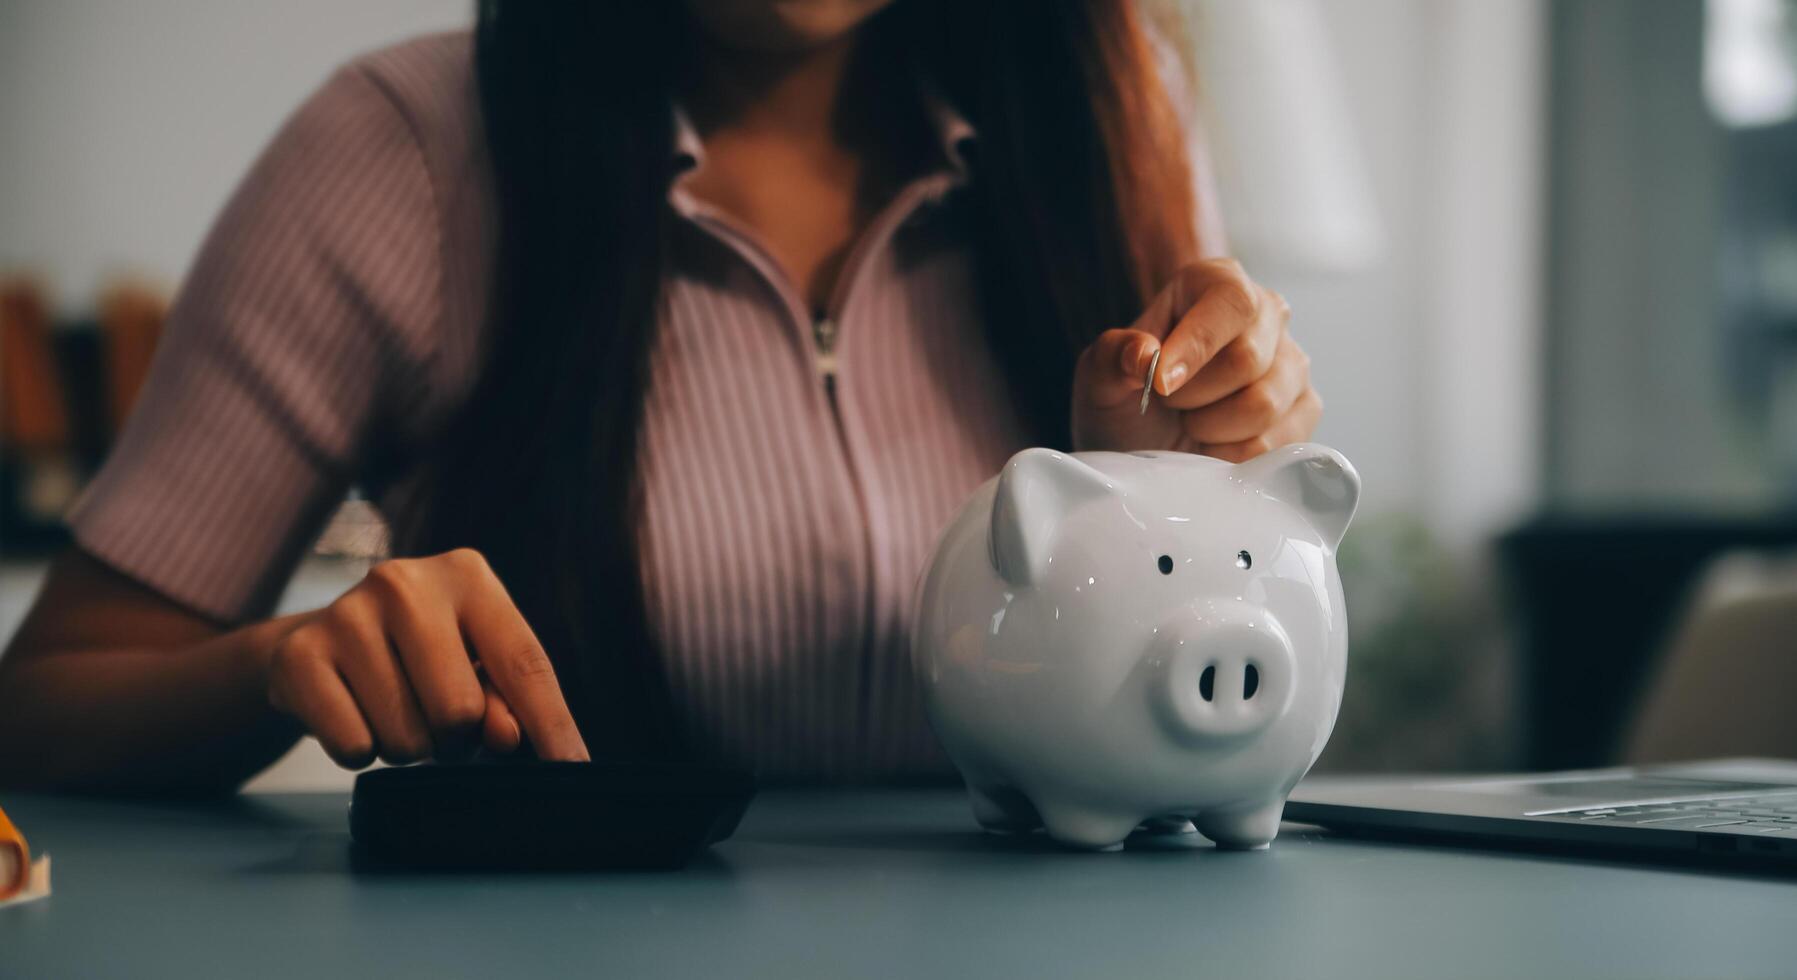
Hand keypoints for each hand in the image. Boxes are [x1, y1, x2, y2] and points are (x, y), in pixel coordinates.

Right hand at [262, 548, 589, 768]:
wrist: (317, 643)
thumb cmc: (420, 657)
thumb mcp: (475, 665)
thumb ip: (505, 701)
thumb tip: (507, 738)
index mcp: (467, 575)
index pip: (524, 663)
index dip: (552, 725)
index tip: (574, 772)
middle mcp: (405, 582)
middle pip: (461, 710)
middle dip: (458, 740)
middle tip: (441, 725)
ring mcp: (346, 614)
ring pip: (406, 737)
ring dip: (409, 747)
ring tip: (396, 712)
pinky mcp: (299, 656)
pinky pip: (354, 747)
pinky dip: (361, 751)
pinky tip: (355, 714)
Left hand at [1071, 258, 1320, 460]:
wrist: (1141, 443)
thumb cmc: (1125, 395)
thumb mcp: (1099, 375)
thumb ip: (1113, 356)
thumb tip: (1144, 355)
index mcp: (1218, 283)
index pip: (1230, 303)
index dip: (1196, 346)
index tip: (1160, 385)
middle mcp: (1267, 314)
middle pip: (1247, 359)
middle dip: (1193, 397)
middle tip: (1169, 403)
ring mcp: (1292, 362)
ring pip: (1264, 405)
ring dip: (1211, 428)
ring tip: (1190, 420)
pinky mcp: (1305, 409)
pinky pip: (1277, 443)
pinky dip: (1232, 456)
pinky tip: (1213, 444)